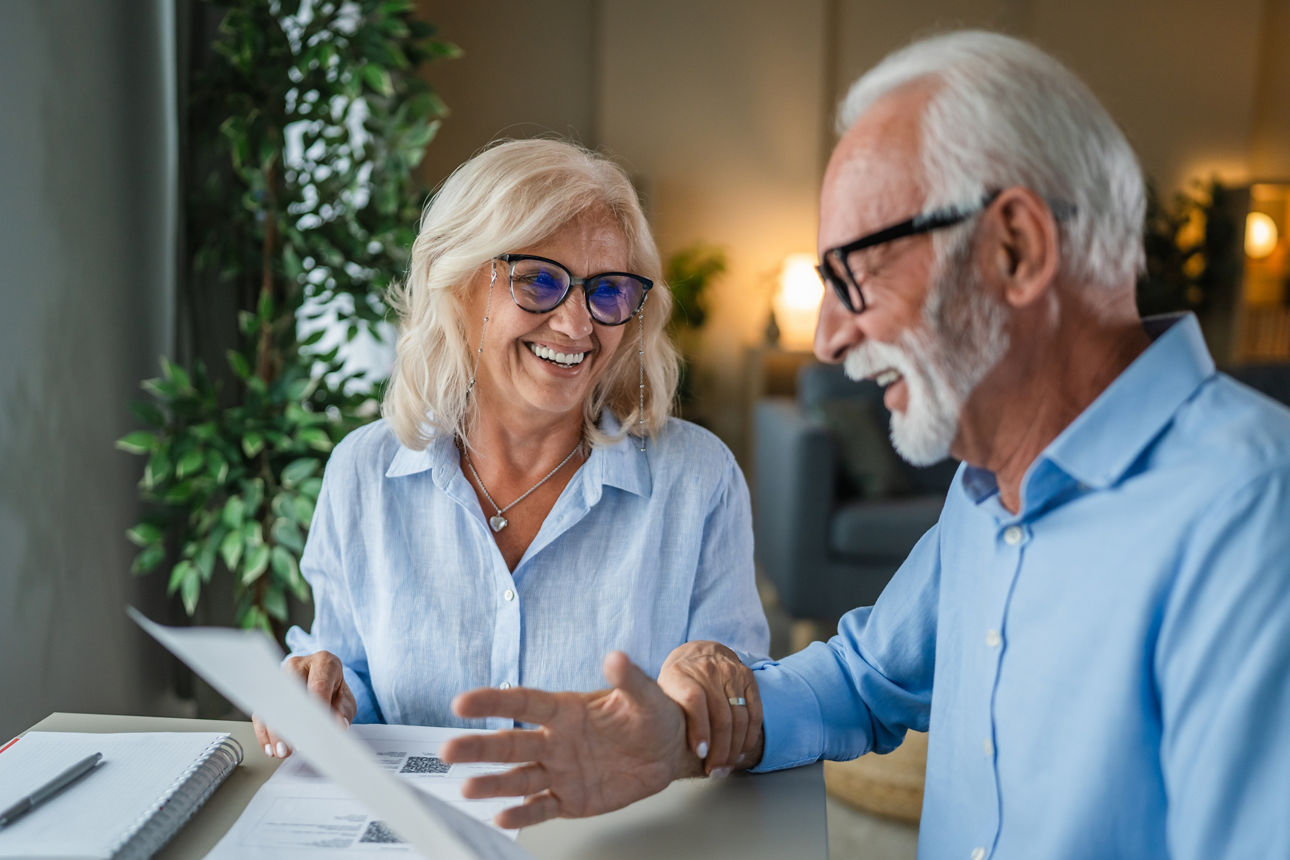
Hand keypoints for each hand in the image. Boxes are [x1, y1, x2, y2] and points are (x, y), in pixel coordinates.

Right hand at [252, 650, 354, 758]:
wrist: (325, 682)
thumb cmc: (335, 690)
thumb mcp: (345, 699)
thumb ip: (342, 712)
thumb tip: (338, 726)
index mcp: (323, 662)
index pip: (318, 685)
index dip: (316, 709)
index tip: (315, 731)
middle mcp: (299, 665)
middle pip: (290, 693)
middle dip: (291, 722)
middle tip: (294, 745)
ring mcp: (280, 677)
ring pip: (273, 703)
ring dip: (275, 730)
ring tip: (281, 751)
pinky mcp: (269, 692)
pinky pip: (262, 713)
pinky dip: (265, 732)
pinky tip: (271, 747)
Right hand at [439, 651, 700, 828]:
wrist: (669, 752)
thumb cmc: (653, 716)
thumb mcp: (646, 694)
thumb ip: (628, 679)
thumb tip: (616, 657)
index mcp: (565, 710)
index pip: (522, 704)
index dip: (493, 702)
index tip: (463, 702)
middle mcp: (555, 741)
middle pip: (510, 744)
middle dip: (479, 748)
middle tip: (449, 749)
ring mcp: (560, 771)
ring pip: (518, 778)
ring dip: (492, 784)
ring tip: (468, 788)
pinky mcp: (571, 799)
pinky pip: (541, 808)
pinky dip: (521, 814)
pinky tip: (502, 817)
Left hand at [657, 640, 762, 775]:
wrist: (698, 653)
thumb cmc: (677, 682)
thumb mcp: (659, 691)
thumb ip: (660, 712)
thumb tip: (659, 746)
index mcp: (679, 674)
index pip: (694, 701)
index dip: (699, 729)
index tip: (700, 753)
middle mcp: (707, 670)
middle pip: (720, 715)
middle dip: (720, 749)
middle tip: (715, 770)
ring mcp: (730, 672)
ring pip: (739, 717)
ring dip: (735, 748)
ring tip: (727, 766)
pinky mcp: (747, 677)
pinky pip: (754, 712)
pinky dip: (750, 736)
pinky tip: (742, 751)